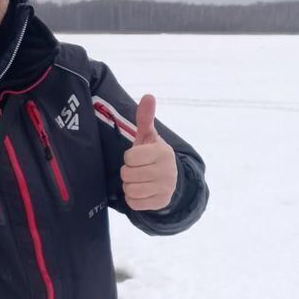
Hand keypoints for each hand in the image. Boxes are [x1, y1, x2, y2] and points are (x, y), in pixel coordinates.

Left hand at [120, 94, 177, 210]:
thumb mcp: (148, 137)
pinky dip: (133, 198)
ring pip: (129, 190)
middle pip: (127, 174)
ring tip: (139, 180)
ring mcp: (165, 188)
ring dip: (129, 185)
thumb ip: (145, 118)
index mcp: (162, 152)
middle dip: (128, 172)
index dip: (129, 157)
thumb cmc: (152, 155)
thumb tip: (148, 96)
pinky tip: (142, 191)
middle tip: (137, 169)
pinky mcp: (161, 203)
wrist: (172, 179)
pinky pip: (134, 203)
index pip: (130, 157)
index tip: (137, 157)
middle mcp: (166, 171)